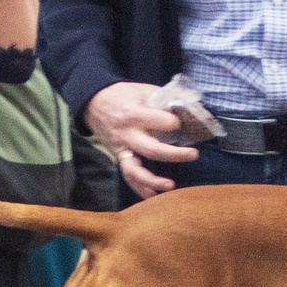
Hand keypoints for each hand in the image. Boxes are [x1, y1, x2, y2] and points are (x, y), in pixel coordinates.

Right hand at [85, 79, 196, 199]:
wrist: (94, 104)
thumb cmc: (121, 96)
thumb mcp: (140, 89)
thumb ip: (162, 98)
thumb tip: (187, 105)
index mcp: (133, 114)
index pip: (155, 120)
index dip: (172, 122)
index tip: (182, 122)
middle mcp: (127, 134)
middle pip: (150, 149)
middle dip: (173, 155)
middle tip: (193, 154)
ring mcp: (122, 149)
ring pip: (135, 170)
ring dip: (152, 181)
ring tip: (170, 186)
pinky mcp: (120, 158)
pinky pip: (128, 176)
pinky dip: (140, 188)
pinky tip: (152, 196)